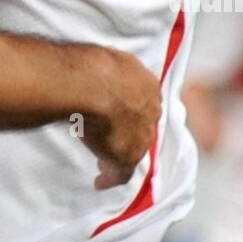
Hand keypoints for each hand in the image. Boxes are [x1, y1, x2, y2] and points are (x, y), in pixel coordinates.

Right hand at [77, 47, 161, 190]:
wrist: (91, 85)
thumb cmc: (92, 65)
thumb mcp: (105, 58)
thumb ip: (106, 67)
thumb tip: (91, 68)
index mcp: (147, 84)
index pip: (143, 100)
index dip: (131, 108)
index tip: (119, 114)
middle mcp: (151, 111)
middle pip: (143, 125)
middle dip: (130, 132)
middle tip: (113, 138)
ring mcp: (141, 136)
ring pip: (134, 149)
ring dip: (120, 154)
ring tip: (103, 163)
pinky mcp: (127, 156)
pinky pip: (121, 172)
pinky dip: (111, 178)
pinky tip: (99, 182)